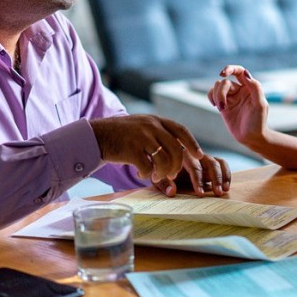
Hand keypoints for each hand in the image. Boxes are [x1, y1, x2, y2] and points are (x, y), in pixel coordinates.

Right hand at [90, 115, 228, 195]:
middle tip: (173, 174)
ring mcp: (141, 137)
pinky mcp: (131, 150)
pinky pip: (147, 167)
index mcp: (156, 120)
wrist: (98, 135)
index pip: (181, 130)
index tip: (199, 155)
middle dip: (177, 165)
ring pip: (164, 159)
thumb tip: (180, 154)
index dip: (192, 143)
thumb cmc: (123, 136)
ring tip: (156, 175)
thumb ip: (160, 135)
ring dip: (163, 172)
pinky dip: (146, 174)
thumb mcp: (143, 128)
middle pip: (176, 148)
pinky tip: (141, 173)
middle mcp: (151, 126)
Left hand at [151, 154, 231, 197]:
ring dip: (222, 177)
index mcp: (181, 156)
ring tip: (223, 191)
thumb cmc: (160, 171)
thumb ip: (163, 184)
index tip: (201, 194)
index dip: (198, 180)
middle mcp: (194, 154)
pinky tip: (227, 187)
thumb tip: (172, 192)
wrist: (162, 162)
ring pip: (217, 163)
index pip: (193, 167)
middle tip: (217, 193)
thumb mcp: (157, 178)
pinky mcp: (210, 160)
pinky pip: (222, 163)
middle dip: (214, 178)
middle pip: (209, 163)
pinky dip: (226, 174)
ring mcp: (203, 157)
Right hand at [207, 65, 268, 146]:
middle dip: (220, 93)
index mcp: (250, 87)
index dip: (230, 69)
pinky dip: (211, 97)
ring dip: (216, 96)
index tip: (222, 74)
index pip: (239, 71)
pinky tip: (216, 106)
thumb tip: (245, 73)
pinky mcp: (223, 105)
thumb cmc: (259, 121)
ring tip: (220, 108)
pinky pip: (212, 94)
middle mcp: (240, 90)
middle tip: (222, 107)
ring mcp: (231, 97)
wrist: (251, 137)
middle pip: (224, 82)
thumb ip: (255, 87)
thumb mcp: (260, 105)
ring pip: (217, 87)